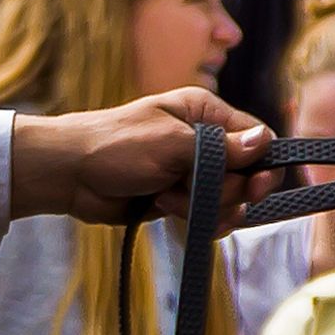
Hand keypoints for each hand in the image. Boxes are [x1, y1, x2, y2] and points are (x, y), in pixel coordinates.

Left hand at [11, 88, 273, 226]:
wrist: (68, 176)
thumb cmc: (114, 146)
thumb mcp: (170, 143)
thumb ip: (219, 148)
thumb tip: (265, 141)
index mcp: (206, 114)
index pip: (258, 138)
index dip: (263, 165)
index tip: (254, 185)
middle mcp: (205, 142)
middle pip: (248, 176)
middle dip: (227, 190)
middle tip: (197, 190)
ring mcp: (192, 174)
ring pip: (229, 201)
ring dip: (201, 206)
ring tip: (165, 197)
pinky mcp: (179, 200)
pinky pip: (208, 217)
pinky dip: (194, 220)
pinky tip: (165, 209)